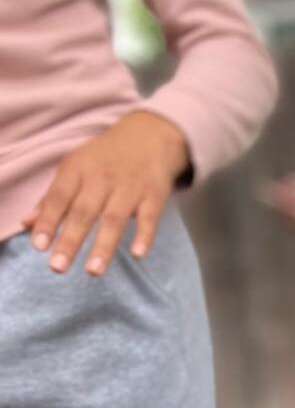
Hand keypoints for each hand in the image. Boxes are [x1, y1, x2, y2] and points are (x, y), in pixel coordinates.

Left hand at [23, 111, 189, 274]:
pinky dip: (145, 236)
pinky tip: (138, 255)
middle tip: (58, 267)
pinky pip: (149, 218)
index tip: (38, 246)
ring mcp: (129, 187)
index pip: (58, 197)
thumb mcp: (75, 169)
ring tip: (92, 272)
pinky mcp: (154, 196)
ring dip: (103, 246)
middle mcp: (102, 177)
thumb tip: (26, 224)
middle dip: (70, 240)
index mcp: (77, 169)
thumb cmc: (105, 158)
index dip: (48, 221)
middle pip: (83, 212)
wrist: (148, 136)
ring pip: (114, 219)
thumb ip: (52, 198)